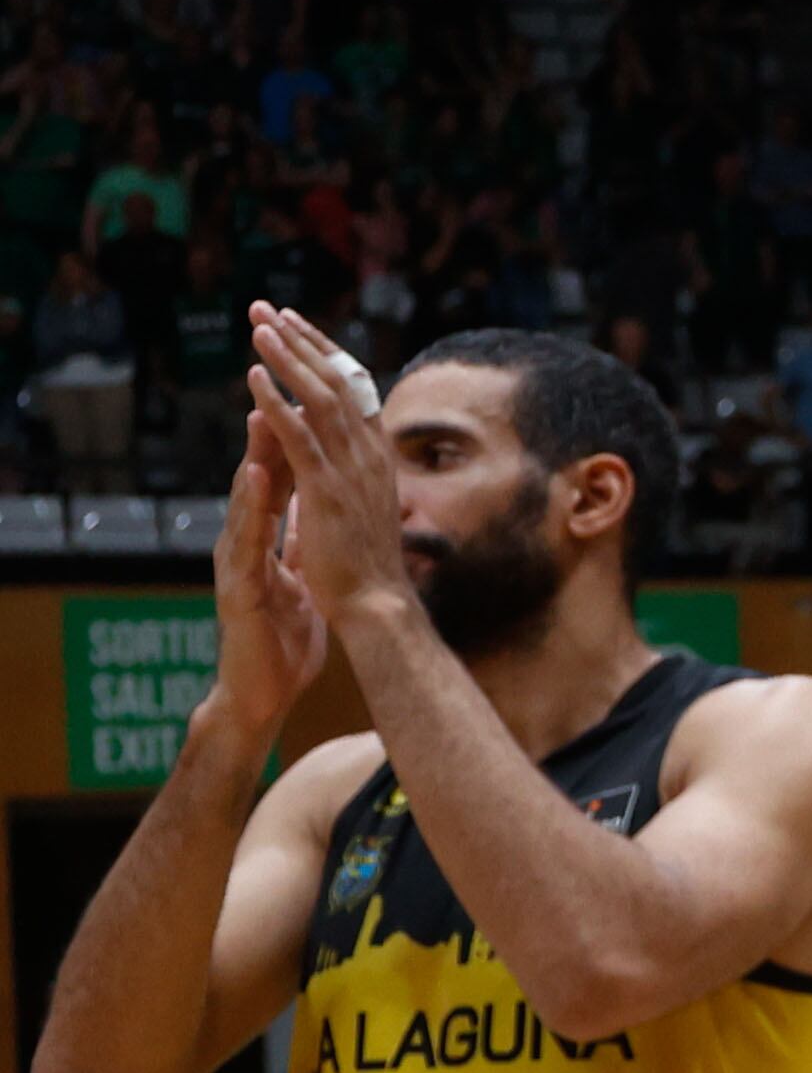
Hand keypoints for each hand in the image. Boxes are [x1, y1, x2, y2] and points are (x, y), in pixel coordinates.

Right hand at [201, 389, 328, 733]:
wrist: (263, 689)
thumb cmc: (282, 635)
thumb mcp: (297, 573)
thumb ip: (297, 537)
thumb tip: (313, 504)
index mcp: (265, 538)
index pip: (280, 478)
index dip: (292, 437)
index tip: (309, 395)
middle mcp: (247, 541)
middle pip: (258, 477)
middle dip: (266, 430)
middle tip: (275, 383)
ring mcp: (238, 562)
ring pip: (244, 501)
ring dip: (253, 458)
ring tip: (262, 415)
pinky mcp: (238, 587)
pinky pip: (245, 540)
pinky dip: (251, 508)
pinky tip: (258, 481)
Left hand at [248, 307, 413, 628]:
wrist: (376, 605)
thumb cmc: (365, 567)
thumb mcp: (360, 508)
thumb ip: (347, 476)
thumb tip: (329, 457)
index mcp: (376, 456)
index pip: (353, 388)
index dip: (323, 352)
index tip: (296, 325)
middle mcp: (369, 453)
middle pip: (337, 380)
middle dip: (301, 340)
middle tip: (268, 308)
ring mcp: (350, 470)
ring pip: (320, 398)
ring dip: (288, 359)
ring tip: (259, 327)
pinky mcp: (326, 490)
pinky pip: (300, 436)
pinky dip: (278, 402)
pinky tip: (254, 378)